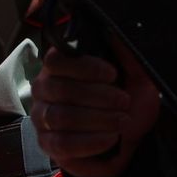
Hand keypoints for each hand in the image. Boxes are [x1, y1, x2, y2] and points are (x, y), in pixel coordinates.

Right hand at [30, 43, 159, 176]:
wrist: (128, 136)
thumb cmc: (124, 101)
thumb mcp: (133, 75)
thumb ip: (126, 53)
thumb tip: (116, 30)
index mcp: (58, 67)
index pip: (56, 61)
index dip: (85, 67)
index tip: (112, 74)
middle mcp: (44, 90)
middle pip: (61, 90)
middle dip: (98, 96)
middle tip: (124, 101)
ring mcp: (42, 119)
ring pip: (62, 117)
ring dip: (97, 118)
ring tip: (121, 120)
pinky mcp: (48, 145)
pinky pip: (63, 144)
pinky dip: (90, 141)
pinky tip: (110, 138)